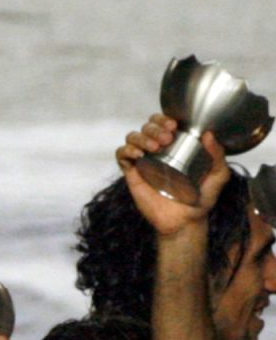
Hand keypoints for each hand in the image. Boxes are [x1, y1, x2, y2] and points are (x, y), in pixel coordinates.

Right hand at [116, 113, 227, 233]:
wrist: (184, 220)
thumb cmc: (201, 198)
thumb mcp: (218, 175)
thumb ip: (218, 156)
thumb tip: (209, 134)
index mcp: (175, 145)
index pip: (163, 123)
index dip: (164, 119)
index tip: (173, 126)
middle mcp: (157, 150)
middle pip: (146, 127)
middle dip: (154, 128)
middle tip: (166, 139)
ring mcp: (143, 161)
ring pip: (132, 137)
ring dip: (141, 137)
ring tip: (154, 148)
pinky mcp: (132, 174)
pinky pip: (121, 155)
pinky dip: (126, 150)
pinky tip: (138, 155)